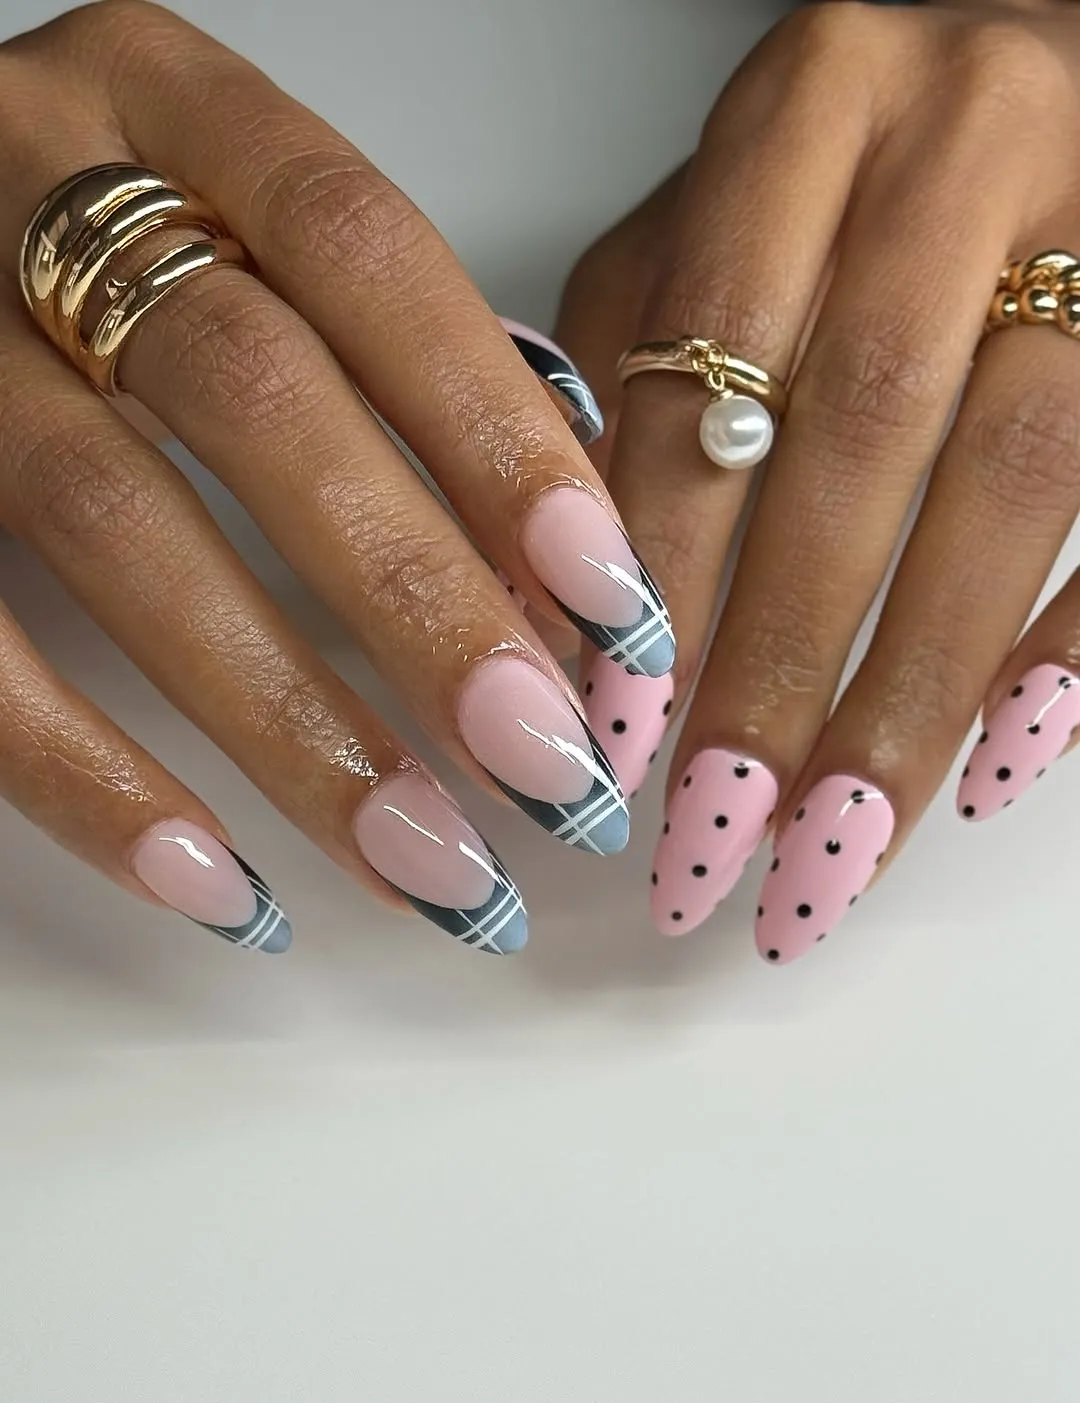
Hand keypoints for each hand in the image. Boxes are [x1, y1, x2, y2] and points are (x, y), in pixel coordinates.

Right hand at [0, 1, 674, 955]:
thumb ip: (397, 367)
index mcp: (168, 103)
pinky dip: (95, 782)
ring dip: (287, 720)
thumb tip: (555, 553)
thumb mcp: (255, 246)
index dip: (496, 430)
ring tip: (427, 862)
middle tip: (542, 764)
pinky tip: (227, 886)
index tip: (610, 604)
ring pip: (109, 525)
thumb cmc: (123, 251)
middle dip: (415, 599)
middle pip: (251, 396)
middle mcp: (32, 188)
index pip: (367, 250)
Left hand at [561, 1, 1079, 958]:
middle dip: (783, 665)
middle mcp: (965, 148)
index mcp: (807, 113)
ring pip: (1017, 485)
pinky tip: (1003, 765)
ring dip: (915, 693)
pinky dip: (1076, 645)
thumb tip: (552, 609)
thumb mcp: (694, 236)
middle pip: (865, 442)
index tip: (620, 737)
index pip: (714, 373)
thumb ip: (621, 386)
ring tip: (833, 851)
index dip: (664, 572)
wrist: (1026, 71)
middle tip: (717, 837)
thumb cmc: (833, 177)